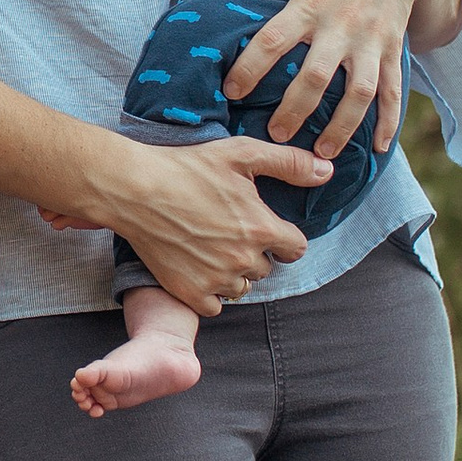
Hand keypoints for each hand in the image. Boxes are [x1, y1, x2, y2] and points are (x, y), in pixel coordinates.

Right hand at [99, 135, 325, 315]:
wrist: (135, 190)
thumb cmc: (187, 168)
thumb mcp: (241, 154)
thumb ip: (289, 163)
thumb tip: (326, 171)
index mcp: (261, 228)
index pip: (296, 248)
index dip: (282, 238)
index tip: (262, 227)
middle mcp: (243, 259)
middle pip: (266, 268)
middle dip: (254, 253)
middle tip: (226, 230)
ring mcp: (217, 279)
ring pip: (242, 287)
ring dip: (233, 273)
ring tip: (210, 248)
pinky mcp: (191, 293)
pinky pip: (216, 306)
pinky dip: (210, 292)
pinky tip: (197, 267)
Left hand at [209, 0, 461, 160]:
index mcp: (310, 2)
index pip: (273, 40)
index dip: (250, 67)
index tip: (232, 91)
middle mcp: (341, 25)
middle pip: (316, 76)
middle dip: (296, 110)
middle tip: (275, 136)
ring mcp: (370, 41)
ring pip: (359, 91)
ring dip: (342, 126)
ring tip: (322, 153)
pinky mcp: (393, 48)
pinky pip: (393, 88)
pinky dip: (390, 119)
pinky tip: (379, 147)